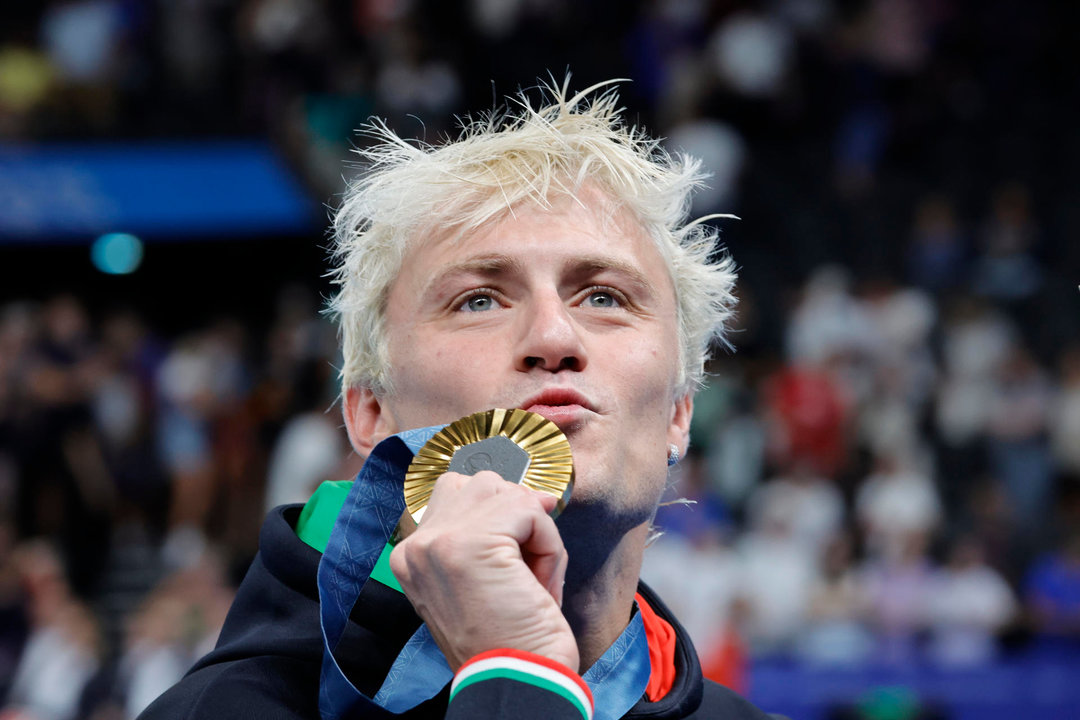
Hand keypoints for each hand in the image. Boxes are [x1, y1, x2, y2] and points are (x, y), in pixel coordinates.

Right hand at [389, 471, 578, 671]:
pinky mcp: (472, 541)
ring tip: (529, 578)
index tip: (511, 565)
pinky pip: (533, 512)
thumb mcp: (484, 579)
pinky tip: (536, 584)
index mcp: (412, 554)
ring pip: (510, 494)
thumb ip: (493, 531)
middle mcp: (418, 543)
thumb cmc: (508, 638)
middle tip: (522, 574)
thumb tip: (540, 496)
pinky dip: (549, 547)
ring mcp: (440, 539)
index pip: (459, 494)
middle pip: (484, 485)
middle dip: (518, 521)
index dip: (502, 519)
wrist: (515, 681)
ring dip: (535, 534)